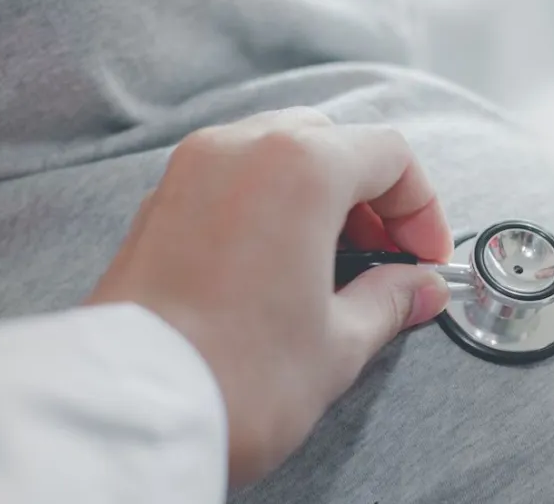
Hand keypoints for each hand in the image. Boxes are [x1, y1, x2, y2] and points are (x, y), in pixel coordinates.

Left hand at [86, 108, 452, 485]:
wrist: (129, 413)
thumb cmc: (235, 377)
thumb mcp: (337, 343)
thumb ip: (390, 301)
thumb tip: (419, 289)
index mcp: (298, 167)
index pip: (387, 155)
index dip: (421, 207)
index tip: (424, 258)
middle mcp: (240, 148)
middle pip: (330, 140)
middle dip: (369, 195)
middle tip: (384, 258)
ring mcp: (190, 170)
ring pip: (276, 151)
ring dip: (317, 195)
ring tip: (331, 263)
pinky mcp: (157, 203)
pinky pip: (230, 178)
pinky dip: (266, 203)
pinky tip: (277, 264)